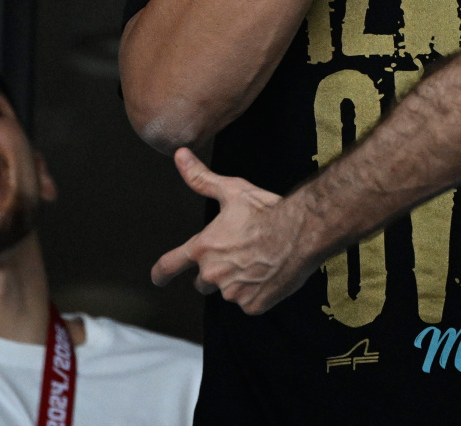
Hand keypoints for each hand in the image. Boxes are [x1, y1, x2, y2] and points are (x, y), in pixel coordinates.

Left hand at [151, 148, 314, 314]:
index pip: (169, 265)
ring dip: (239, 281)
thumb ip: (201, 178)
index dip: (161, 273)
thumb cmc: (267, 211)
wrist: (302, 232)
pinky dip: (258, 292)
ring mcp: (232, 292)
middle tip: (239, 256)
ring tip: (261, 261)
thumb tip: (179, 155)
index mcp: (203, 248)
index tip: (158, 278)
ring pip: (229, 291)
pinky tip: (271, 274)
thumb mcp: (232, 191)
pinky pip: (250, 302)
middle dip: (215, 273)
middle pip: (202, 282)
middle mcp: (212, 274)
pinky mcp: (252, 305)